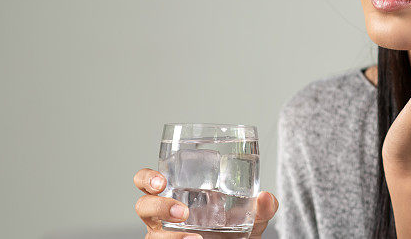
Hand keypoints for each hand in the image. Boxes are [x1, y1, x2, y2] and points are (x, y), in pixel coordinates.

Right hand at [133, 168, 278, 237]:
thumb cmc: (234, 232)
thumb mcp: (251, 219)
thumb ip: (262, 208)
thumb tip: (267, 197)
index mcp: (179, 195)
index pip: (151, 181)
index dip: (148, 178)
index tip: (161, 180)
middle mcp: (165, 216)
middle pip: (143, 204)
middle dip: (157, 205)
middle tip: (182, 211)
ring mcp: (164, 235)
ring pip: (151, 233)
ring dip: (168, 235)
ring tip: (194, 238)